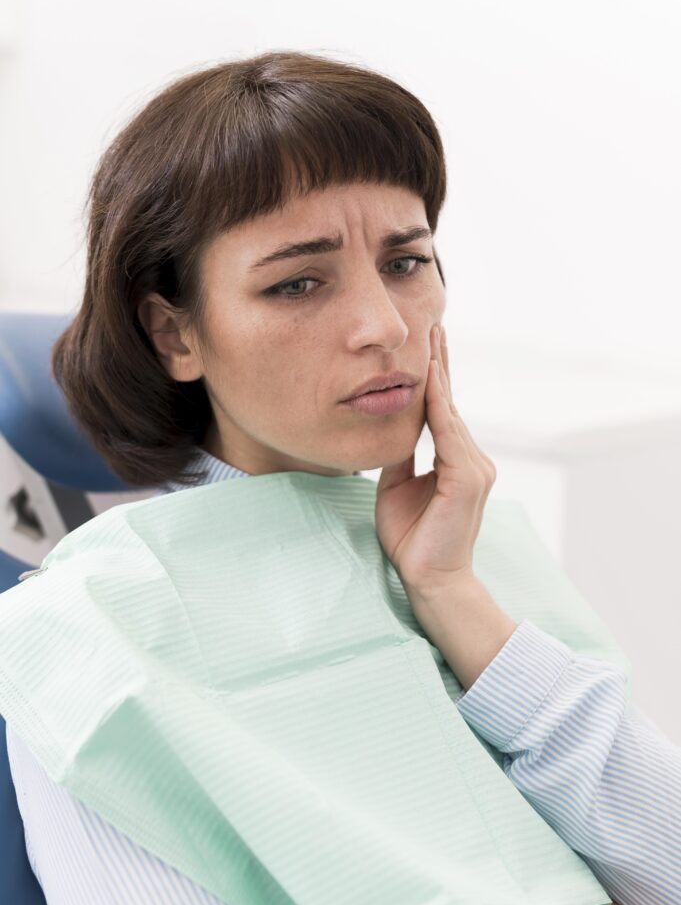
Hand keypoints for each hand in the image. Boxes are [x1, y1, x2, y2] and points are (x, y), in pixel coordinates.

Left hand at [375, 323, 496, 597]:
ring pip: (451, 413)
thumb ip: (401, 456)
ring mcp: (475, 468)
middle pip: (451, 403)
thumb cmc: (413, 539)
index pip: (443, 412)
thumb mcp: (398, 487)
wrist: (430, 579)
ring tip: (432, 340)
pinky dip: (439, 406)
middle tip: (434, 325)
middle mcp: (472, 459)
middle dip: (442, 364)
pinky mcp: (469, 479)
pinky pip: (449, 434)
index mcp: (455, 461)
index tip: (427, 347)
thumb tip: (390, 426)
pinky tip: (431, 380)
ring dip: (440, 375)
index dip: (435, 379)